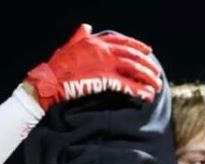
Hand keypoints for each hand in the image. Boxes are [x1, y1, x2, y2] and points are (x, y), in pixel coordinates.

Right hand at [25, 23, 161, 109]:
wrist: (47, 84)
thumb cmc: (55, 68)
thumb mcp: (68, 47)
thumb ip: (79, 36)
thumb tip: (87, 26)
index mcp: (95, 42)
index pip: (122, 41)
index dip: (137, 46)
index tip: (148, 52)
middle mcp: (103, 51)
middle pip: (133, 55)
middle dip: (147, 65)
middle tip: (156, 74)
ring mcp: (105, 65)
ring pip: (134, 69)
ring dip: (148, 79)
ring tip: (156, 87)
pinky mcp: (105, 80)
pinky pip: (127, 86)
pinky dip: (139, 91)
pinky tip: (147, 96)